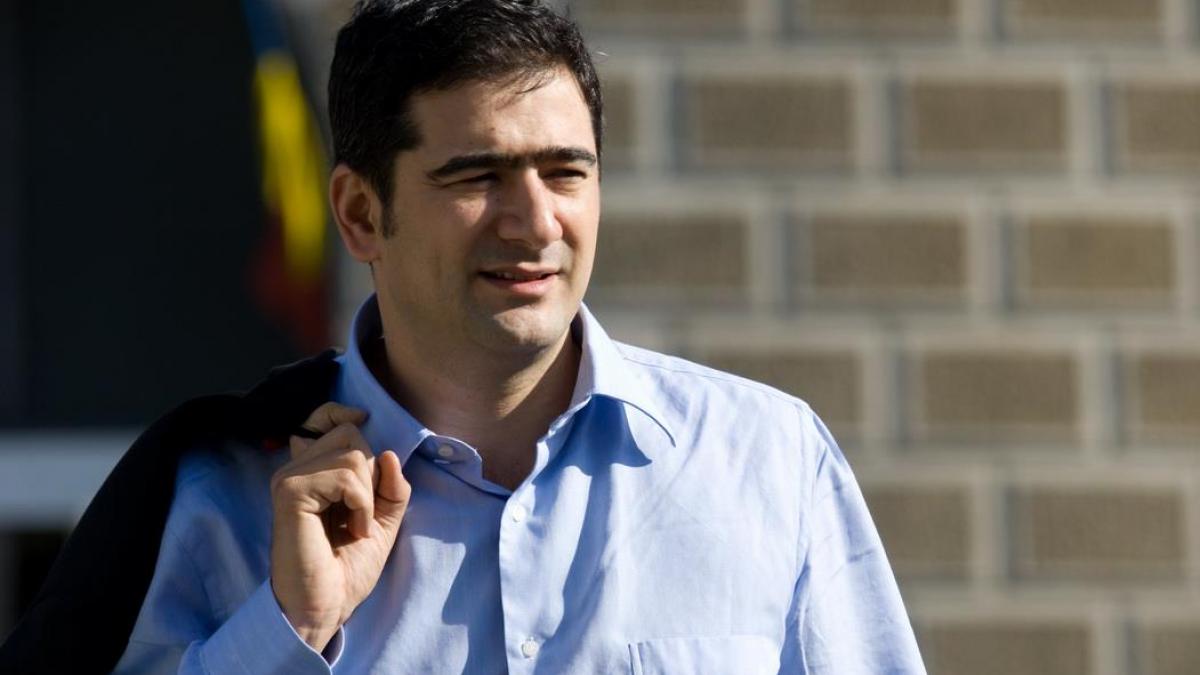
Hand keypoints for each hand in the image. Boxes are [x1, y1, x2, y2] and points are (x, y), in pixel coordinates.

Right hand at [268, 402, 410, 650]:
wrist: (326, 605)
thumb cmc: (347, 568)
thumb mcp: (383, 520)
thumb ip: (391, 487)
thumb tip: (389, 454)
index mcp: (313, 471)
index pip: (323, 417)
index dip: (343, 413)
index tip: (362, 421)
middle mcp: (296, 468)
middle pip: (350, 434)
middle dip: (370, 474)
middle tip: (360, 513)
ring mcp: (289, 478)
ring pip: (352, 453)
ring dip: (368, 496)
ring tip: (355, 526)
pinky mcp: (290, 491)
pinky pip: (346, 476)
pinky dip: (361, 504)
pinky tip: (351, 529)